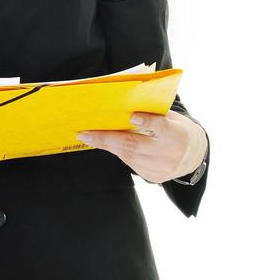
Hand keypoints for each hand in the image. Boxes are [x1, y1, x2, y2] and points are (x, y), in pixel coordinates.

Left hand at [76, 110, 207, 183]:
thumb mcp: (174, 117)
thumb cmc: (178, 128)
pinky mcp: (155, 177)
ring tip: (89, 137)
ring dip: (107, 145)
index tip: (132, 117)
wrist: (194, 155)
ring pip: (129, 156)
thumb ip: (154, 112)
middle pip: (136, 146)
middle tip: (85, 133)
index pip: (163, 127)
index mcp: (179, 134)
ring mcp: (163, 169)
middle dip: (108, 138)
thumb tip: (126, 101)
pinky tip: (106, 144)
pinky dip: (118, 152)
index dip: (149, 122)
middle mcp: (171, 154)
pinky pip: (131, 164)